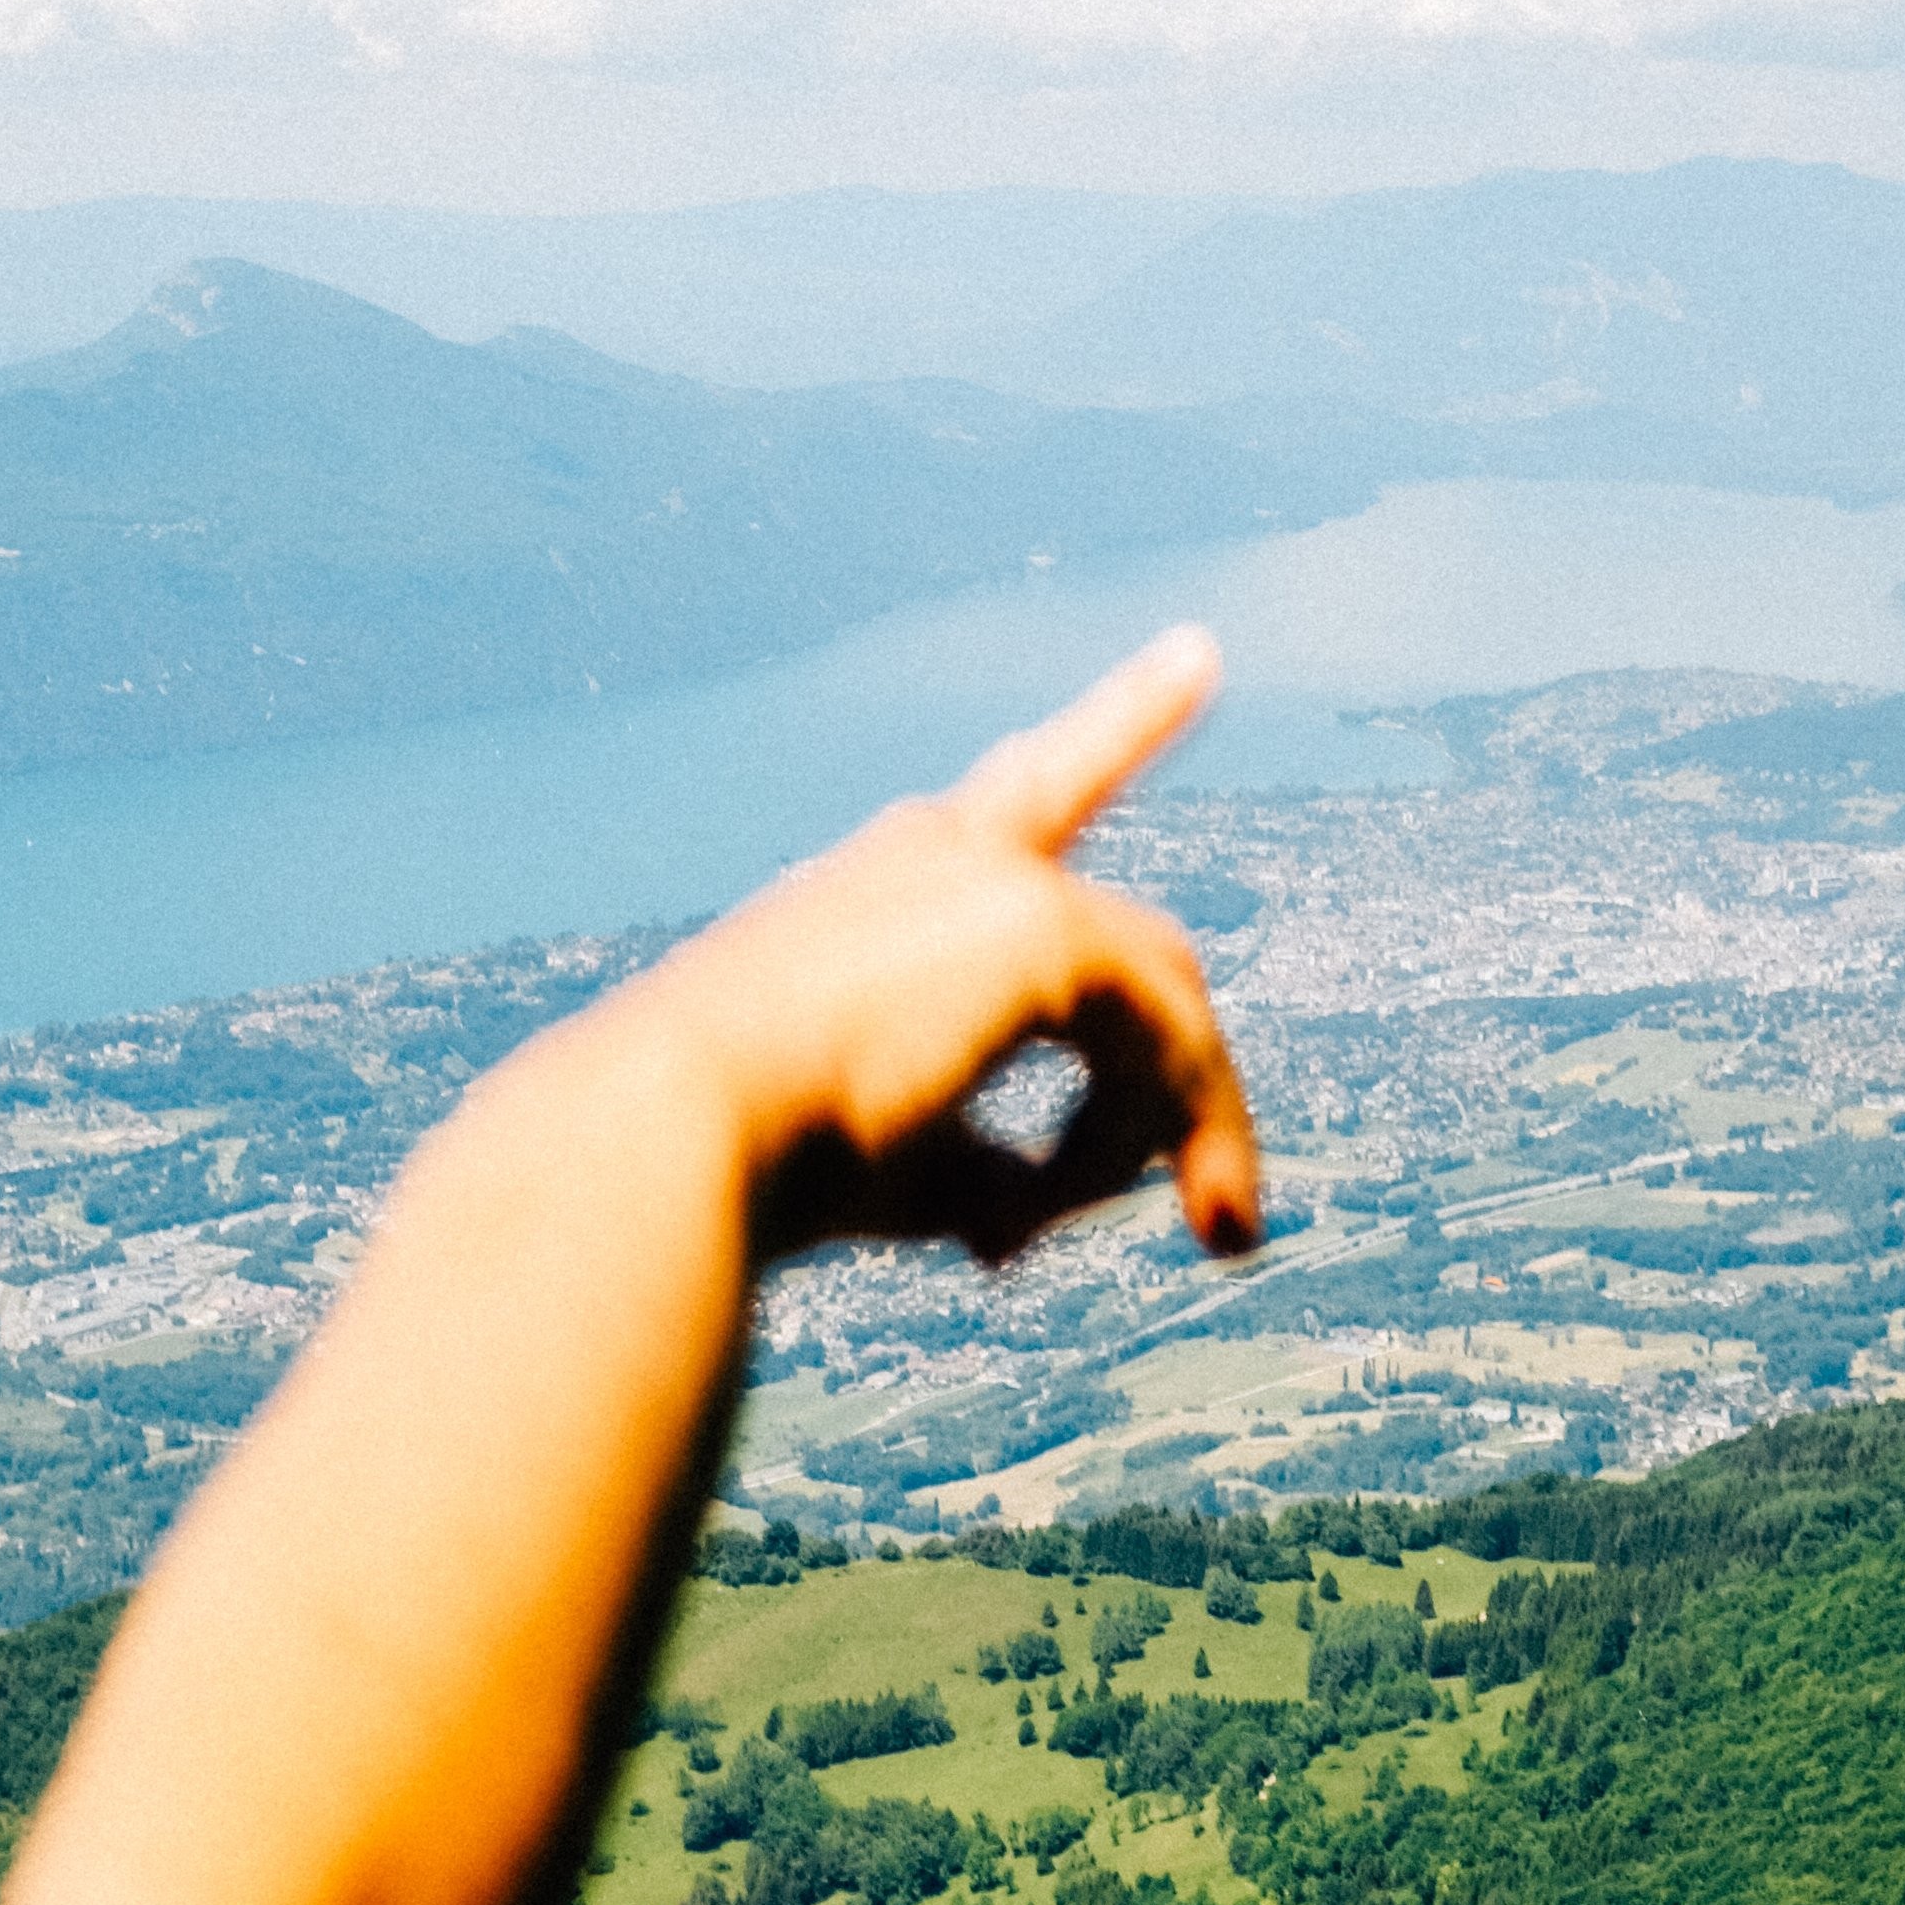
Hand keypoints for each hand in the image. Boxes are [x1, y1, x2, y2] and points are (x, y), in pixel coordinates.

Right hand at [637, 626, 1263, 1270]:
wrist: (673, 1138)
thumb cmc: (757, 1158)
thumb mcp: (892, 1160)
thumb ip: (985, 1162)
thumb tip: (1035, 1216)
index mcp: (893, 881)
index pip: (1034, 786)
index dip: (1124, 720)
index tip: (1199, 654)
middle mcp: (948, 854)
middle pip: (1136, 954)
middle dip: (1192, 1094)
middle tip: (1230, 1222)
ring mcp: (999, 880)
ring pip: (1161, 1013)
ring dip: (1171, 1143)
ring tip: (1168, 1249)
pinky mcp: (1040, 926)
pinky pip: (1160, 1048)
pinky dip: (1143, 1146)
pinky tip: (1047, 1227)